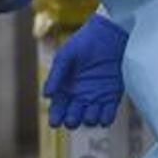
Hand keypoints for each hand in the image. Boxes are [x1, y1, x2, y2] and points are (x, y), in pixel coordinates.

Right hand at [43, 14, 127, 128]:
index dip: (56, 116)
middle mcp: (79, 96)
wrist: (108, 34)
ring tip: (88, 115)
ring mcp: (96, 97)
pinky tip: (103, 117)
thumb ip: (56, 75)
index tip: (54, 122)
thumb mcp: (66, 56)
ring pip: (91, 118)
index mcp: (65, 88)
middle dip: (72, 120)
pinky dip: (105, 118)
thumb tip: (46, 96)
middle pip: (73, 116)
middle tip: (72, 118)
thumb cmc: (83, 43)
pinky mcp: (111, 96)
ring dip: (89, 119)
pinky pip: (108, 113)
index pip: (58, 108)